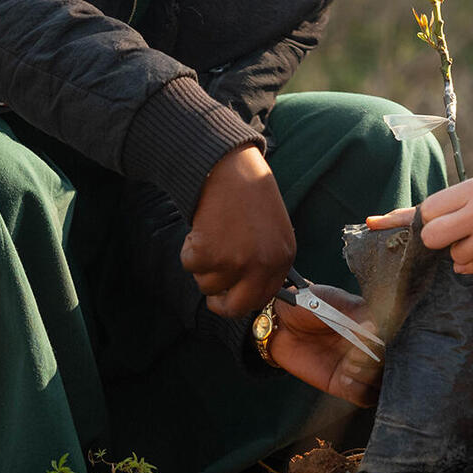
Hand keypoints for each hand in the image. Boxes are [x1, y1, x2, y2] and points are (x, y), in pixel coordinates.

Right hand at [182, 144, 295, 317]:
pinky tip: (201, 227)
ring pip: (207, 284)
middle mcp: (263, 265)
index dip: (241, 299)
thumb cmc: (248, 193)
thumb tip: (247, 291)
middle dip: (219, 301)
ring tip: (212, 233)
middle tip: (210, 285)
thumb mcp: (272, 230)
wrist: (228, 165)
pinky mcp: (209, 254)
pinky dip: (188, 248)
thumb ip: (265, 262)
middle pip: (236, 307)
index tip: (229, 297)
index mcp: (283, 258)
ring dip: (202, 264)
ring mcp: (236, 262)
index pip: (262, 298)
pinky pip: (189, 265)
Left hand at [267, 286, 382, 407]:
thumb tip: (375, 328)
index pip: (394, 342)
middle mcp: (370, 350)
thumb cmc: (311, 304)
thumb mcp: (333, 301)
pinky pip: (362, 396)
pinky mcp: (343, 384)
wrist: (282, 321)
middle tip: (355, 355)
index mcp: (374, 326)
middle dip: (376, 363)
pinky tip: (344, 377)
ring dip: (369, 378)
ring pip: (380, 385)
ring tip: (348, 367)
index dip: (384, 345)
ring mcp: (358, 368)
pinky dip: (359, 391)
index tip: (366, 341)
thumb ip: (355, 312)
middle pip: (391, 366)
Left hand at [366, 175, 472, 273]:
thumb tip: (418, 221)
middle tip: (451, 236)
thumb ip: (454, 203)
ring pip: (453, 257)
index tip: (373, 223)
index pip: (426, 209)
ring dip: (463, 253)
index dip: (404, 219)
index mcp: (472, 190)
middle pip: (431, 237)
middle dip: (434, 241)